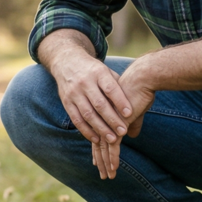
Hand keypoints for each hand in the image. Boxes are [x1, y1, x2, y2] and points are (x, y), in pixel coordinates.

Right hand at [50, 53, 133, 177]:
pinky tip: (96, 139)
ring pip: (87, 114)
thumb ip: (118, 86)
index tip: (130, 114)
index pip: (110, 88)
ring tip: (112, 139)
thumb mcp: (106, 71)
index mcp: (98, 73)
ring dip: (100, 128)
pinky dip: (86, 130)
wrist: (68, 62)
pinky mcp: (66, 102)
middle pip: (99, 104)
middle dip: (112, 119)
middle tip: (123, 131)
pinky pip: (76, 119)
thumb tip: (135, 103)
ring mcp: (74, 93)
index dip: (120, 101)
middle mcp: (85, 82)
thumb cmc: (94, 70)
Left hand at [90, 61, 154, 178]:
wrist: (142, 79)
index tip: (97, 162)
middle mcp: (104, 120)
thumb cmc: (140, 91)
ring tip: (107, 176)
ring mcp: (109, 123)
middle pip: (99, 144)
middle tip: (102, 174)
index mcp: (106, 116)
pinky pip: (113, 147)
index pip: (100, 136)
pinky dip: (113, 159)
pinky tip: (114, 169)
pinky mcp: (117, 125)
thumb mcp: (135, 110)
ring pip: (104, 149)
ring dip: (106, 164)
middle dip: (101, 160)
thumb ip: (132, 122)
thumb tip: (132, 134)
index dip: (99, 150)